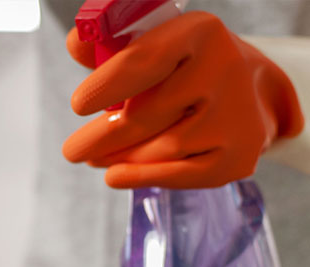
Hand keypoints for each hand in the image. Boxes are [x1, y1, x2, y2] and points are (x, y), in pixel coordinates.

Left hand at [62, 12, 303, 188]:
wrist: (248, 92)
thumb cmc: (184, 68)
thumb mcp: (153, 44)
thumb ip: (110, 45)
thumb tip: (77, 43)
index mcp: (197, 33)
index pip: (144, 60)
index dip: (107, 85)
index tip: (78, 105)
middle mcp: (222, 70)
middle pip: (147, 116)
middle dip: (101, 138)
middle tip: (72, 151)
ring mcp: (235, 115)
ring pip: (161, 149)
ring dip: (119, 158)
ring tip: (96, 157)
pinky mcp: (238, 155)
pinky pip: (181, 175)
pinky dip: (142, 178)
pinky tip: (115, 176)